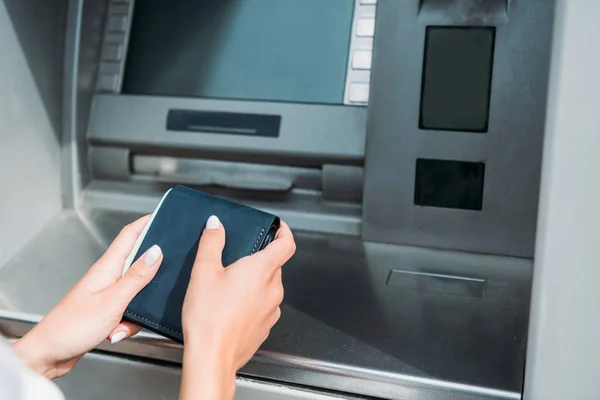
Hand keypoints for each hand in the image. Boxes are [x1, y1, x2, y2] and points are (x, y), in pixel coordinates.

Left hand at [12, 215, 162, 378]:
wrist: (49, 353)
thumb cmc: (72, 327)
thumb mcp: (113, 300)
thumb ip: (137, 276)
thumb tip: (157, 252)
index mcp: (108, 267)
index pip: (129, 234)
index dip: (147, 222)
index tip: (164, 216)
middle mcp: (107, 276)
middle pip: (138, 262)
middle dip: (153, 270)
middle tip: (167, 273)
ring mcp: (106, 293)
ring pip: (137, 291)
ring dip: (138, 309)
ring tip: (125, 322)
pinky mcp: (107, 309)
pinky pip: (129, 310)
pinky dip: (128, 323)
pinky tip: (118, 332)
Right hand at [180, 216, 295, 399]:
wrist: (212, 358)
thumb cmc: (209, 318)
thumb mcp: (204, 271)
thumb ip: (212, 243)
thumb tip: (216, 225)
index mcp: (262, 271)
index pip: (287, 244)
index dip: (284, 232)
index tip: (278, 228)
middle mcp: (273, 290)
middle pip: (274, 265)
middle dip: (258, 260)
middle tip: (235, 261)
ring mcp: (271, 310)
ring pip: (268, 287)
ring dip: (253, 283)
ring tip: (227, 288)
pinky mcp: (265, 328)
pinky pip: (263, 307)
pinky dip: (251, 302)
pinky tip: (229, 308)